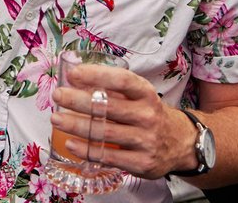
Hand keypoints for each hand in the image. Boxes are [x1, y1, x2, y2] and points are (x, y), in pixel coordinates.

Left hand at [51, 63, 194, 178]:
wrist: (180, 143)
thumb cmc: (149, 115)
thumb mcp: (140, 96)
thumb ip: (114, 90)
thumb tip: (76, 79)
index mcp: (146, 93)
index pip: (122, 80)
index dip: (96, 75)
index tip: (73, 74)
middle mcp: (147, 115)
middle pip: (108, 107)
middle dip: (78, 100)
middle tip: (58, 96)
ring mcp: (145, 140)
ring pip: (105, 132)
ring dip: (76, 125)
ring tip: (57, 119)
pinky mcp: (141, 162)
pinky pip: (108, 156)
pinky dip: (86, 150)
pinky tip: (70, 143)